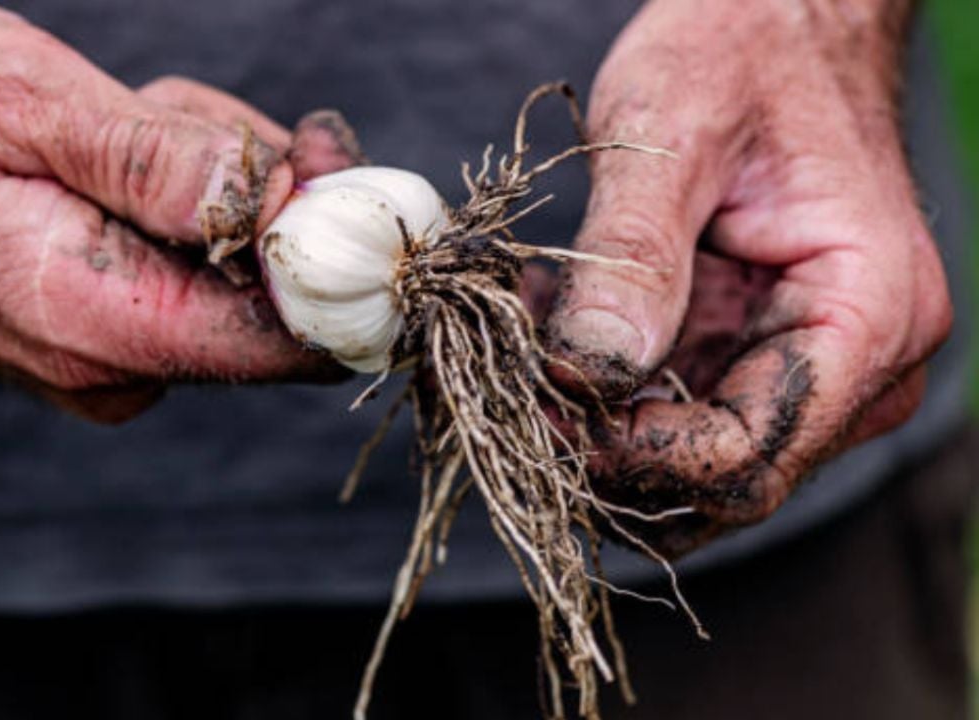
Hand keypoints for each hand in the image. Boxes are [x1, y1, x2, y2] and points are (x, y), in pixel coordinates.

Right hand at [0, 1, 354, 421]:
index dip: (340, 257)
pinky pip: (184, 268)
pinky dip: (172, 198)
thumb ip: (159, 162)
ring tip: (106, 124)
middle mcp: (105, 367)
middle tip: (170, 111)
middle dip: (253, 184)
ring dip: (201, 177)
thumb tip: (279, 201)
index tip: (343, 170)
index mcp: (93, 322)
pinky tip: (101, 153)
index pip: (283, 340)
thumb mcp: (20, 100)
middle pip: (269, 292)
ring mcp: (99, 356)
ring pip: (230, 268)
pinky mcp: (94, 330)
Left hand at [541, 0, 950, 554]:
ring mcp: (813, 364)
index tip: (546, 413)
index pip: (751, 451)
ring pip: (697, 458)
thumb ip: (633, 256)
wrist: (777, 15)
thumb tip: (590, 370)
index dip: (639, 456)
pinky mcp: (763, 350)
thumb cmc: (741, 49)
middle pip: (728, 475)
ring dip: (603, 428)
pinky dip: (613, 395)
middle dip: (614, 454)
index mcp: (867, 314)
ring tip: (529, 355)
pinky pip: (684, 409)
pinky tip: (556, 335)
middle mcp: (859, 363)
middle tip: (518, 398)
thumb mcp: (671, 133)